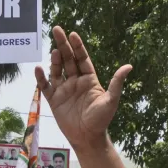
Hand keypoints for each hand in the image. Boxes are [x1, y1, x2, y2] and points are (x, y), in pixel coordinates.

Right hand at [35, 26, 131, 151]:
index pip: (82, 59)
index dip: (77, 46)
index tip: (73, 34)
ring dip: (55, 60)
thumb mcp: (110, 100)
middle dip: (63, 45)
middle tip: (57, 30)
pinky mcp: (54, 100)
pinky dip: (41, 78)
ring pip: (57, 70)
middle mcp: (76, 81)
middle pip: (68, 60)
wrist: (87, 137)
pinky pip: (45, 86)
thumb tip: (129, 66)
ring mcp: (64, 90)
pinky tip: (38, 69)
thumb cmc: (101, 120)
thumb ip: (116, 83)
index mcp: (89, 79)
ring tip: (54, 51)